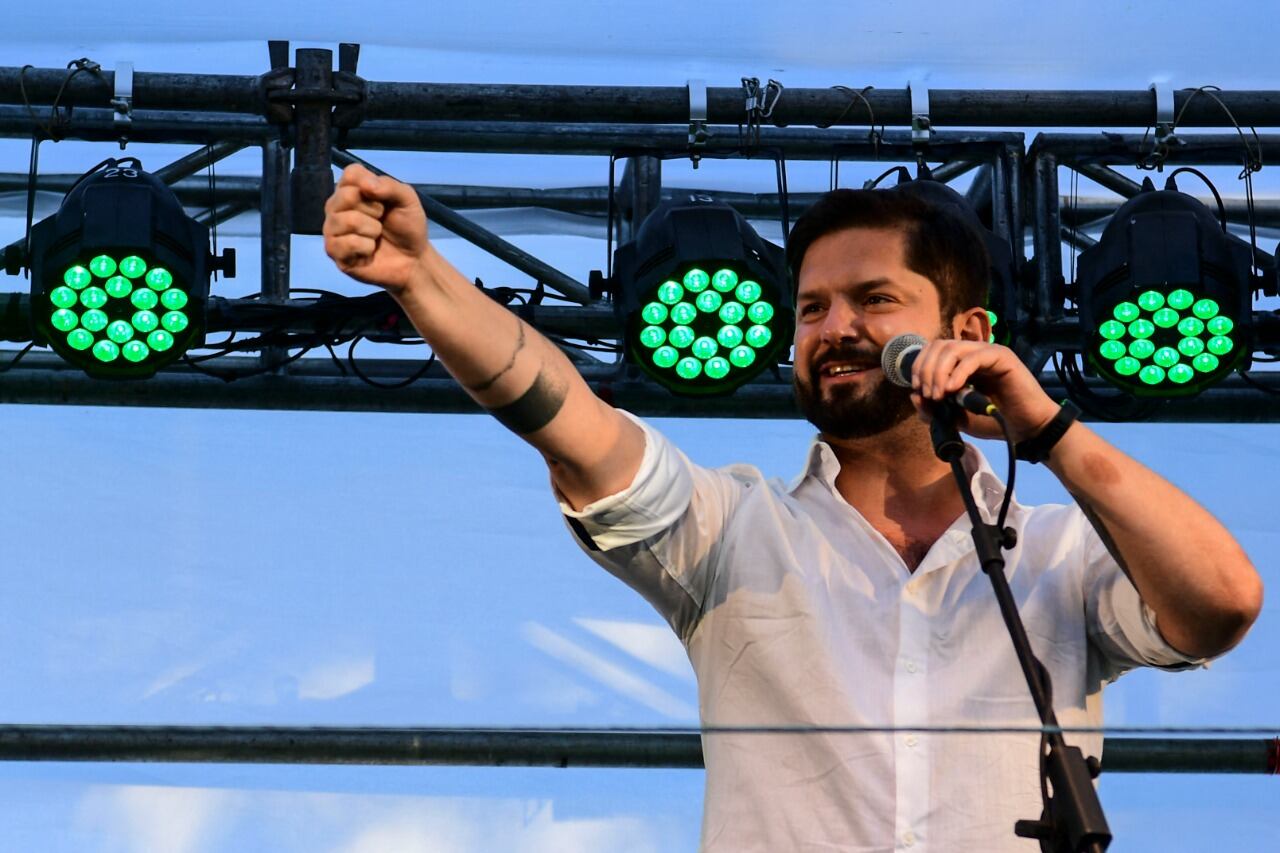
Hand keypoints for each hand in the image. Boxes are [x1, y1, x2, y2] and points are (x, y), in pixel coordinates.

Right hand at [323, 164, 429, 293]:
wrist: (413, 260)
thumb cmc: (407, 227)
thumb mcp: (407, 200)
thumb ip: (390, 186)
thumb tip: (366, 185)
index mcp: (352, 188)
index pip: (351, 173)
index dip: (371, 185)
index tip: (383, 199)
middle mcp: (336, 206)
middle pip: (347, 195)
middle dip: (374, 210)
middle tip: (381, 220)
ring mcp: (332, 229)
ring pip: (347, 220)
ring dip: (372, 230)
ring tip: (376, 236)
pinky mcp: (334, 251)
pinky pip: (346, 243)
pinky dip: (366, 248)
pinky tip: (369, 251)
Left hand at [907, 339, 1060, 441]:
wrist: (1026, 428)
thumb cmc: (993, 421)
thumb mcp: (955, 418)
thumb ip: (933, 409)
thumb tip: (913, 395)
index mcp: (959, 363)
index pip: (931, 351)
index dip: (919, 367)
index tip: (917, 390)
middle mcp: (972, 353)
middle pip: (938, 346)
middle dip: (926, 369)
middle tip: (928, 394)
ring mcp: (987, 352)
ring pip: (952, 348)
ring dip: (938, 372)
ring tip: (939, 395)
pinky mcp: (1002, 356)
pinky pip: (973, 357)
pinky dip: (958, 372)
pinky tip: (952, 389)